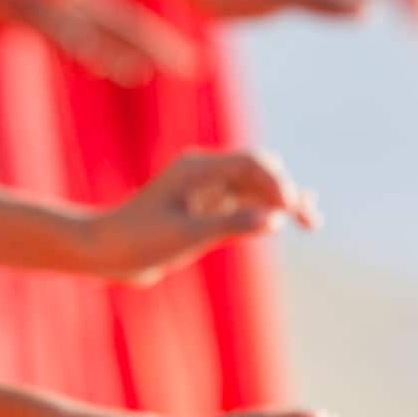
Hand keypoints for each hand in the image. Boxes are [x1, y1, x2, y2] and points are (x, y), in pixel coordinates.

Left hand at [83, 149, 318, 285]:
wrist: (106, 253)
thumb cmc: (139, 240)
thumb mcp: (188, 235)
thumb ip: (232, 224)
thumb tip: (276, 219)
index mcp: (198, 168)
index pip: (251, 163)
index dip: (279, 182)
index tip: (292, 208)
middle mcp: (204, 173)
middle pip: (259, 171)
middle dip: (286, 190)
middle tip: (309, 219)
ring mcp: (205, 191)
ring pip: (254, 188)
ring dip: (281, 202)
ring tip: (311, 223)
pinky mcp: (204, 210)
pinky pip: (243, 204)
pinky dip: (265, 212)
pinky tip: (285, 221)